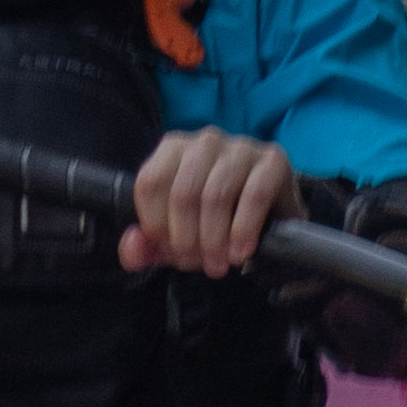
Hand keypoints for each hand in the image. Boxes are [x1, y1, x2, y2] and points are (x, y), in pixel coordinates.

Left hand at [125, 126, 293, 277]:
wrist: (271, 219)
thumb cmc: (215, 222)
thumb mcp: (175, 236)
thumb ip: (146, 246)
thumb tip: (132, 246)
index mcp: (173, 149)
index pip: (150, 183)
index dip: (156, 225)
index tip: (169, 252)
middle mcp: (205, 141)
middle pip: (183, 193)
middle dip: (187, 239)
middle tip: (197, 264)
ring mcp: (241, 147)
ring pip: (215, 195)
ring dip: (214, 239)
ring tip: (219, 264)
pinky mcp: (273, 161)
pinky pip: (254, 195)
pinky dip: (243, 230)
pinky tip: (241, 252)